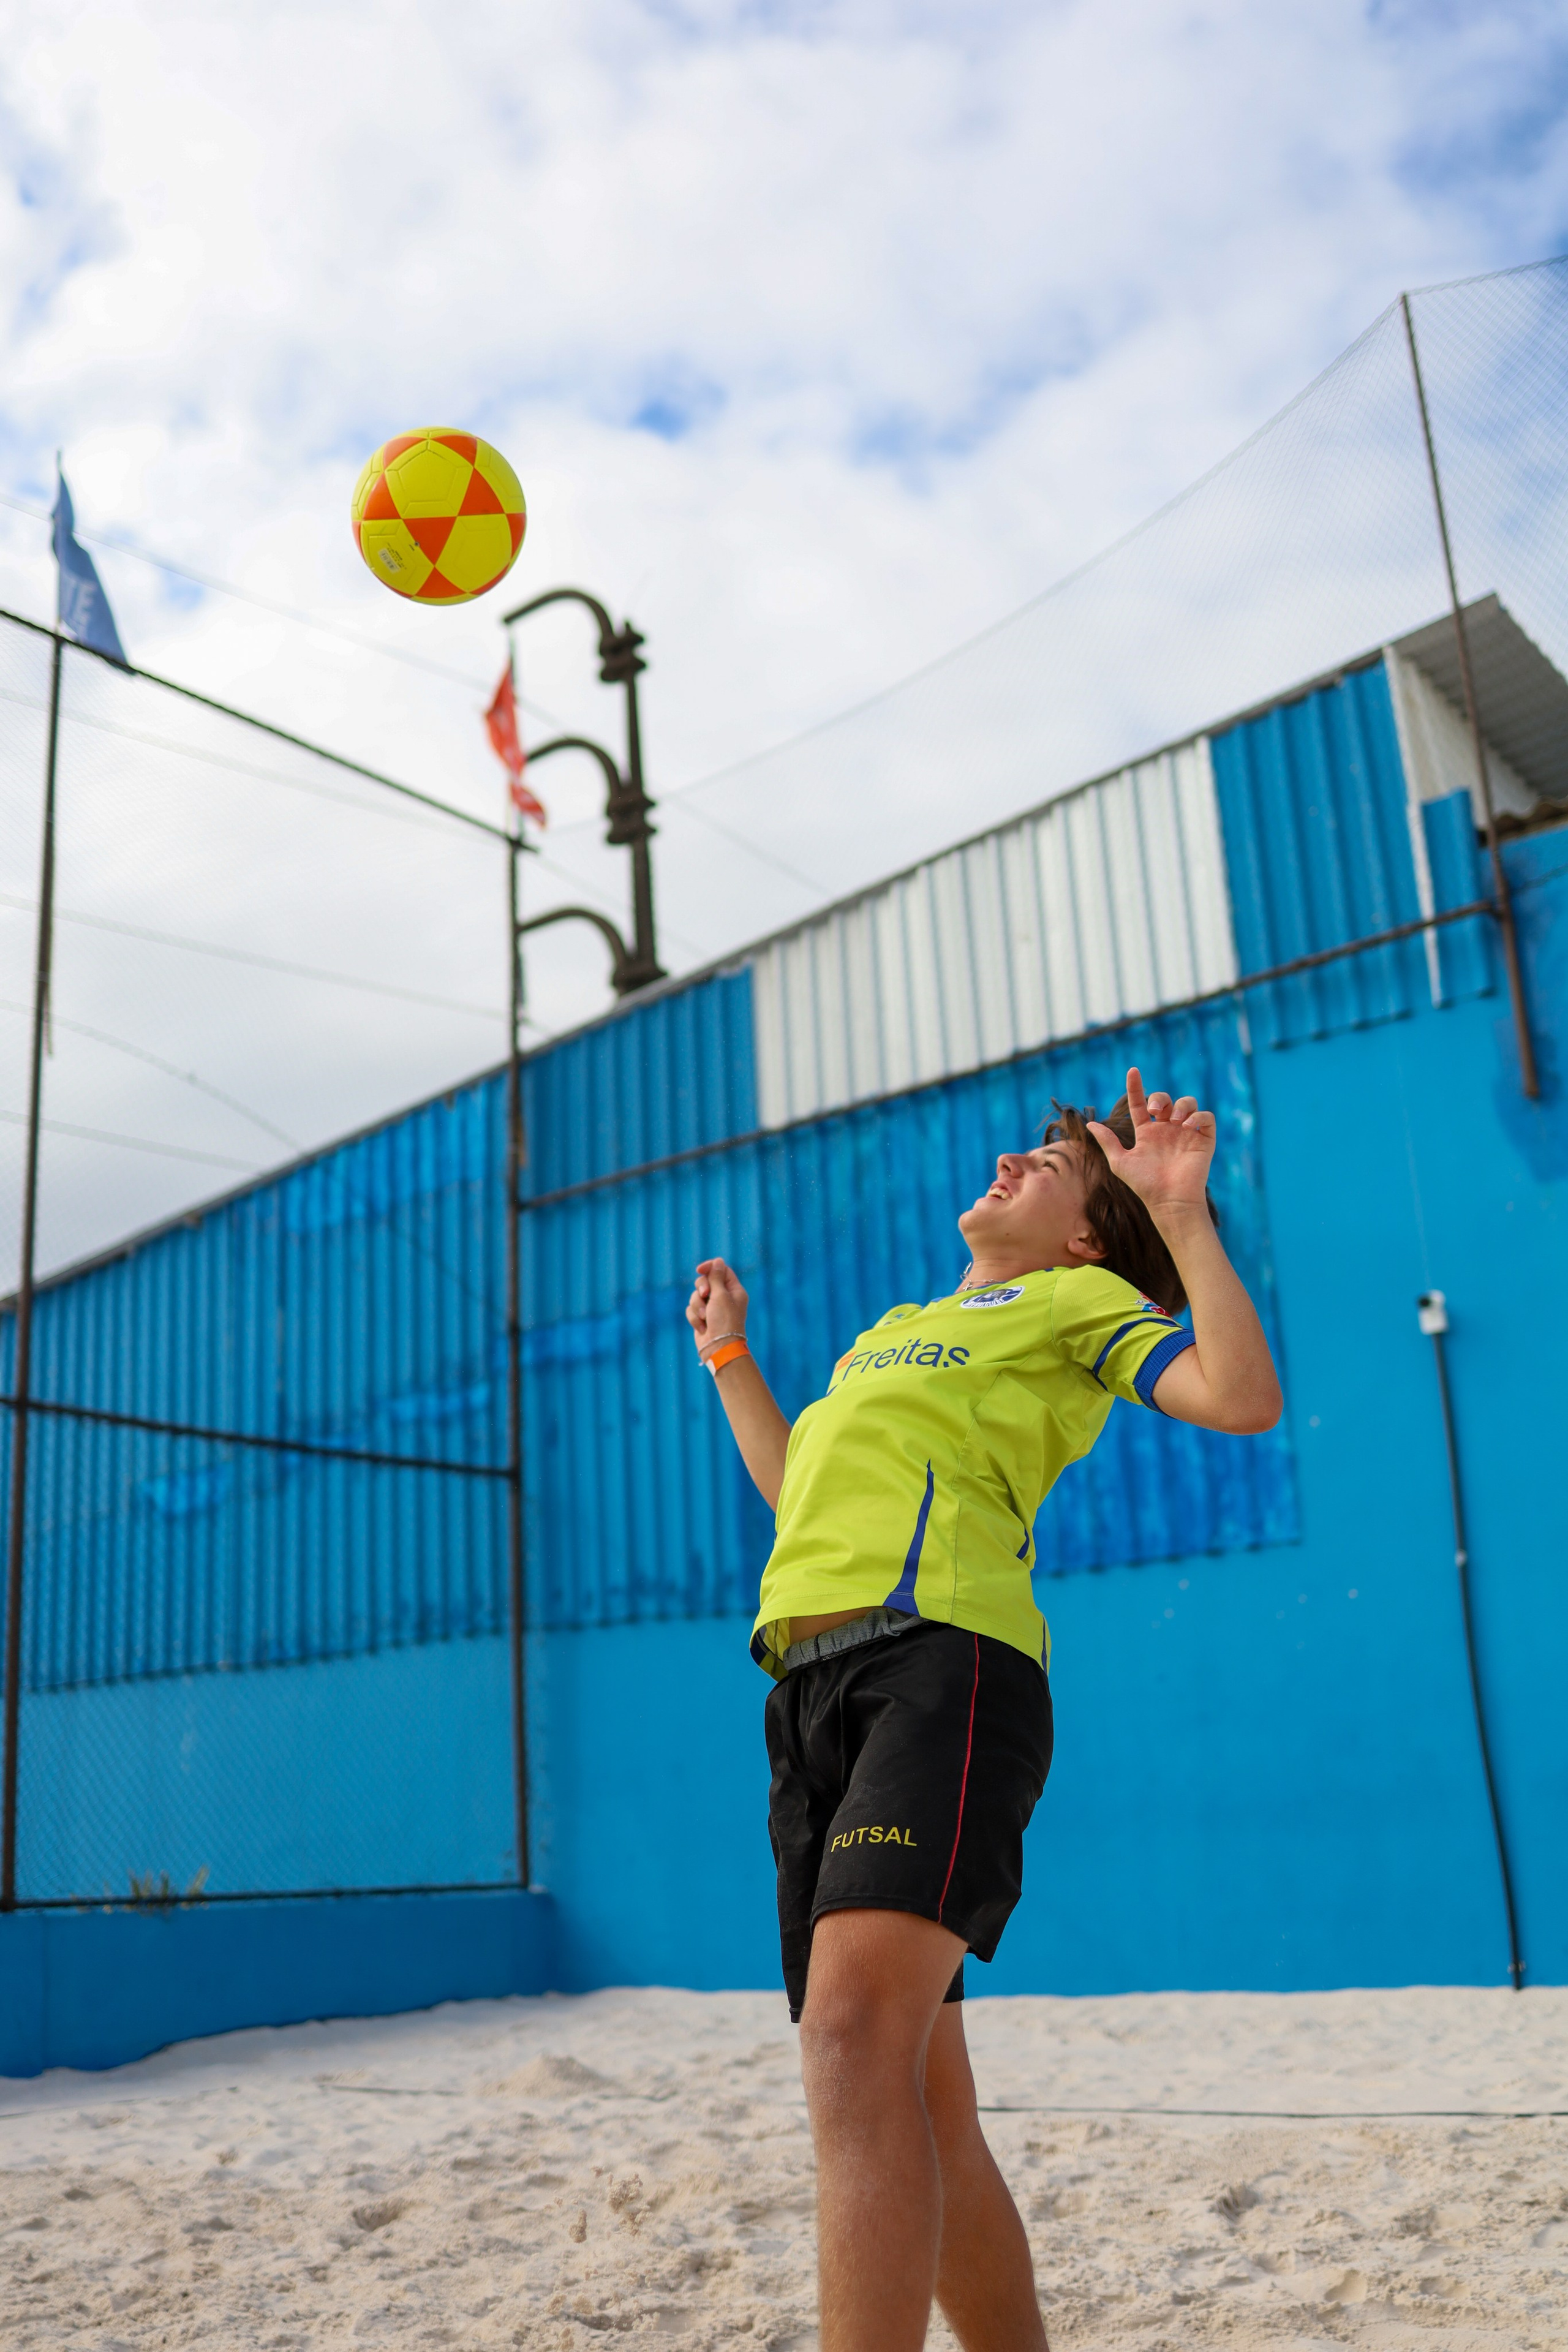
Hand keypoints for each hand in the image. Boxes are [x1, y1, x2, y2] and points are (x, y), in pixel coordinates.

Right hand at [687, 1257, 748, 1357]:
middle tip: (705, 1295)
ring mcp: (712, 1308)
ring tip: (705, 1317)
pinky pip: (691, 1309)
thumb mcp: (721, 1295)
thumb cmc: (724, 1321)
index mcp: (734, 1290)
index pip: (721, 1270)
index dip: (710, 1268)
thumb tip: (718, 1260)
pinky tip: (702, 1327)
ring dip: (697, 1306)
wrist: (719, 1347)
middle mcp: (723, 1297)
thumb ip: (716, 1277)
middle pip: (706, 1281)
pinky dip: (694, 1317)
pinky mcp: (701, 1318)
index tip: (699, 1270)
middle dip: (702, 1289)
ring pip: (695, 1296)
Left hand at [1087, 1067, 1214, 1218]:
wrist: (1169, 1202)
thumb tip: (1090, 1124)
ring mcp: (1186, 1134)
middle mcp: (1166, 1130)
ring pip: (1188, 1103)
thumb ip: (1107, 1142)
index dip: (1136, 1087)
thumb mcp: (1121, 1162)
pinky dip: (1199, 1116)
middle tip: (1156, 1111)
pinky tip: (1188, 1126)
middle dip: (1160, 1098)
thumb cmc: (1145, 1185)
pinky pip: (1206, 1118)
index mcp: (1147, 1133)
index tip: (1132, 1071)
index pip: (1141, 1104)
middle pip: (1165, 1100)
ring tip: (1176, 1121)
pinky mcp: (1204, 1140)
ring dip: (1181, 1105)